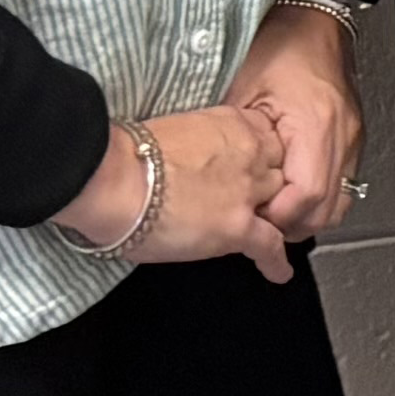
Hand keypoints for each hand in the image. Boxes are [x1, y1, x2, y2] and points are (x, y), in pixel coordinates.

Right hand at [62, 99, 296, 275]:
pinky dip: (276, 262)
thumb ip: (202, 142)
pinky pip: (271, 246)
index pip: (269, 137)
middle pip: (280, 171)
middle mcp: (250, 153)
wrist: (113, 180)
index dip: (264, 156)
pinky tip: (279, 272)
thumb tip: (197, 161)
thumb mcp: (178, 130)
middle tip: (257, 202)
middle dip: (271, 187)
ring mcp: (247, 192)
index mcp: (234, 123)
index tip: (258, 167)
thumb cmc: (127, 156)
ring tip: (270, 233)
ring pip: (281, 206)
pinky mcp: (238, 227)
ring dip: (275, 219)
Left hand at [225, 9, 365, 244]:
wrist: (309, 18)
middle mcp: (341, 134)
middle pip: (328, 208)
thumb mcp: (239, 92)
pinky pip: (343, 181)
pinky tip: (292, 190)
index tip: (252, 218)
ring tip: (274, 209)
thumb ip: (235, 143)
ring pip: (341, 200)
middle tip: (259, 222)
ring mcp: (351, 136)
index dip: (277, 218)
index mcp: (315, 123)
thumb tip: (217, 180)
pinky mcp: (351, 135)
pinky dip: (318, 195)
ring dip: (308, 213)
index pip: (307, 196)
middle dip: (292, 224)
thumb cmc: (277, 43)